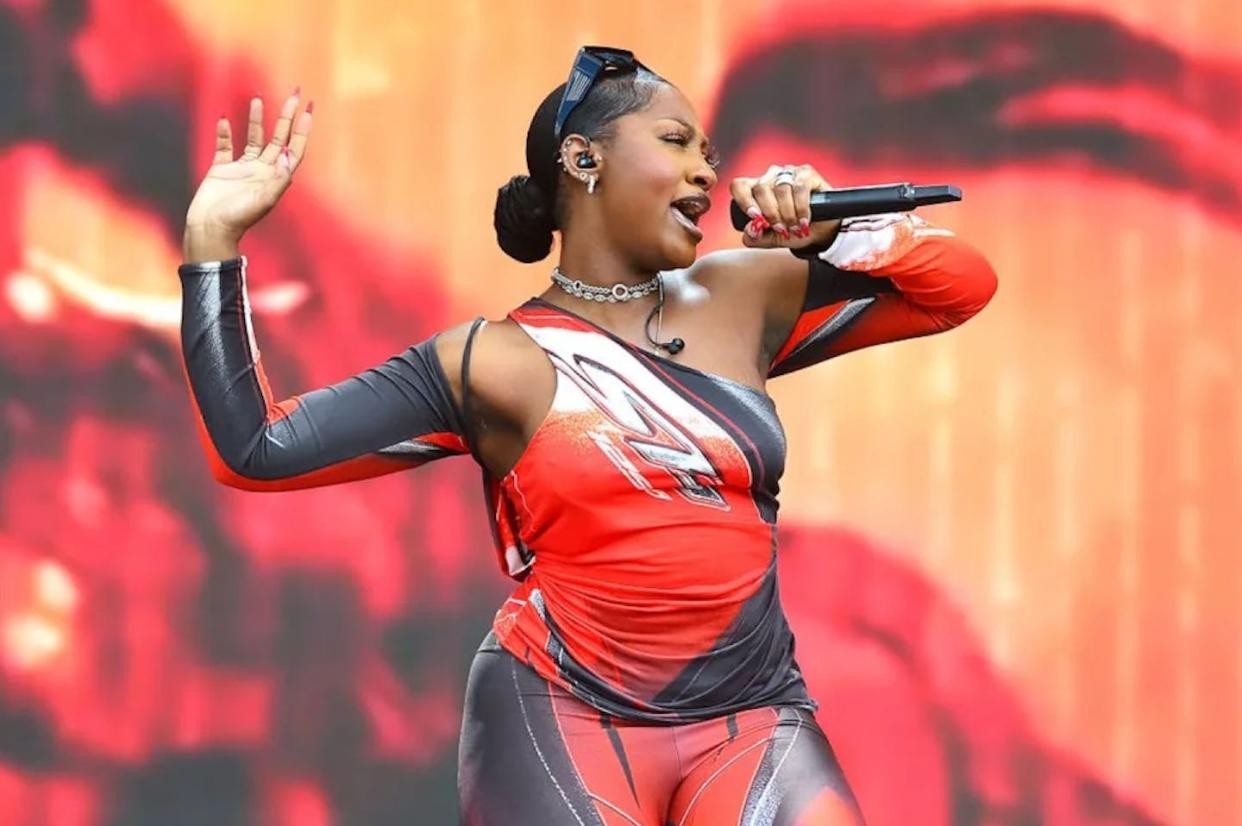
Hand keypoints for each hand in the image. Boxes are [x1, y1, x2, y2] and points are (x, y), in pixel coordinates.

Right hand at [183, 91, 312, 257]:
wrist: (210, 229)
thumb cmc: (239, 218)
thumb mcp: (264, 200)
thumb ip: (278, 179)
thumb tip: (287, 154)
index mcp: (275, 177)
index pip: (293, 147)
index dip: (302, 129)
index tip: (309, 108)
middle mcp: (262, 170)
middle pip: (278, 137)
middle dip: (287, 116)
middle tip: (294, 94)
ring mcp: (242, 169)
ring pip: (252, 138)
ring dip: (257, 119)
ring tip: (259, 98)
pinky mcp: (221, 169)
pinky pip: (224, 146)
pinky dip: (225, 133)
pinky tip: (225, 118)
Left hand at [730, 164, 840, 250]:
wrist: (821, 231)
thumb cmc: (794, 231)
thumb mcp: (773, 240)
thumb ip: (757, 238)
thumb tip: (750, 231)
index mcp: (755, 191)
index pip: (739, 186)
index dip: (744, 201)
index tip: (755, 217)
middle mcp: (769, 178)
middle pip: (761, 188)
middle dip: (770, 213)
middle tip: (780, 228)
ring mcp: (787, 173)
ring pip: (780, 188)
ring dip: (787, 212)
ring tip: (794, 227)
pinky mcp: (806, 173)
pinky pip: (799, 187)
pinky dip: (801, 207)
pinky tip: (804, 219)